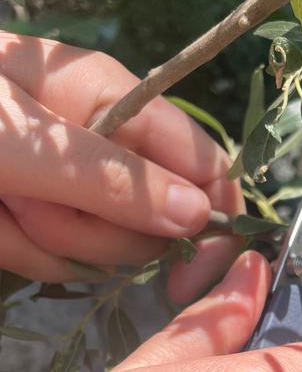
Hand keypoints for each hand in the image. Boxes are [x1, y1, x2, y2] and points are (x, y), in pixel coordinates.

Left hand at [0, 32, 243, 301]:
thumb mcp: (26, 142)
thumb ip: (116, 180)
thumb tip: (200, 217)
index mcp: (117, 104)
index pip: (203, 166)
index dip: (211, 218)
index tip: (193, 267)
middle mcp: (105, 150)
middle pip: (156, 223)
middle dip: (95, 228)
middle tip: (34, 201)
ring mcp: (72, 191)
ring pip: (105, 250)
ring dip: (48, 239)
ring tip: (1, 203)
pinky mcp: (41, 224)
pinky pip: (60, 262)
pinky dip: (21, 250)